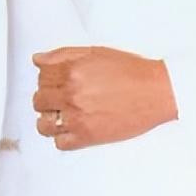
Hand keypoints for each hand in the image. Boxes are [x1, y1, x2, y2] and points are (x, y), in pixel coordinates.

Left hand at [32, 46, 176, 150]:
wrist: (157, 92)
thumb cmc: (132, 71)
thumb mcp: (97, 53)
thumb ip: (64, 54)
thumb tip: (38, 60)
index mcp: (73, 71)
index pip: (42, 76)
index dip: (48, 78)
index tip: (57, 80)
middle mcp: (71, 94)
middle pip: (39, 100)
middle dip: (48, 97)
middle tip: (63, 96)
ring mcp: (77, 117)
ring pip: (44, 124)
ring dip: (50, 118)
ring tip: (64, 114)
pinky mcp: (87, 137)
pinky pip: (60, 142)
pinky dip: (63, 136)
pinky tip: (74, 127)